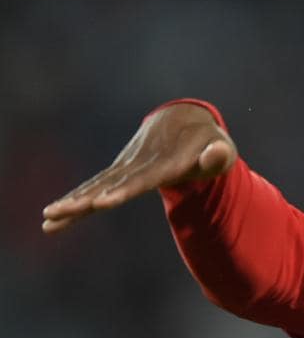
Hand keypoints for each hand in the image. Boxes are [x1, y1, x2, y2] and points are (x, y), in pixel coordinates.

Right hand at [41, 103, 236, 233]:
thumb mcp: (221, 148)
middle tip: (57, 213)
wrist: (184, 119)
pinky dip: (75, 200)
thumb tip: (217, 153)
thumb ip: (218, 155)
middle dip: (83, 200)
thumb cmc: (210, 142)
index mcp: (166, 162)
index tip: (102, 203)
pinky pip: (95, 187)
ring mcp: (126, 166)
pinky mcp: (120, 170)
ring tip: (48, 218)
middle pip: (108, 184)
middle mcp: (140, 164)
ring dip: (71, 202)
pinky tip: (54, 218)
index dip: (122, 190)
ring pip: (95, 186)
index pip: (142, 179)